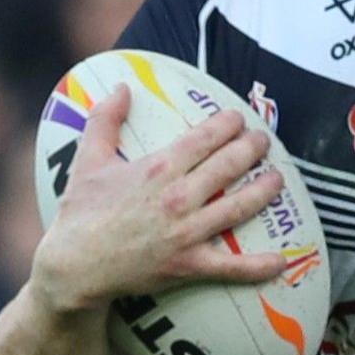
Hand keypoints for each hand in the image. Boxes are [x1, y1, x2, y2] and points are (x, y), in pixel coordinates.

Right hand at [31, 85, 286, 313]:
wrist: (72, 269)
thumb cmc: (80, 214)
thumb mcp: (86, 161)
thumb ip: (104, 120)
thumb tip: (121, 86)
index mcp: (158, 169)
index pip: (205, 138)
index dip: (228, 124)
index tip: (239, 118)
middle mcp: (178, 198)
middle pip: (229, 165)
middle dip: (253, 148)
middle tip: (264, 140)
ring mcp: (187, 232)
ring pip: (240, 206)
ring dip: (266, 190)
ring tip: (279, 178)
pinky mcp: (189, 264)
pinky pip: (231, 266)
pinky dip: (258, 266)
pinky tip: (282, 261)